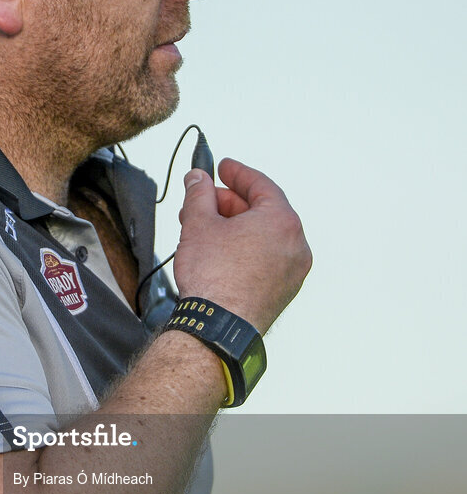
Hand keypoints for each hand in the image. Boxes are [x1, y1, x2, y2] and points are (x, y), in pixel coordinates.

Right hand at [173, 158, 311, 333]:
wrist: (218, 326)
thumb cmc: (214, 278)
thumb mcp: (198, 223)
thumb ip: (199, 193)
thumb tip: (197, 179)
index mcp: (282, 220)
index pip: (261, 185)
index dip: (237, 173)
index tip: (223, 167)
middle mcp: (296, 244)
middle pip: (262, 210)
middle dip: (230, 203)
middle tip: (204, 200)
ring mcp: (293, 270)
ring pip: (263, 236)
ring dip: (235, 227)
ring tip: (204, 228)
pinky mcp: (283, 290)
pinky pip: (266, 258)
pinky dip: (245, 248)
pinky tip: (219, 251)